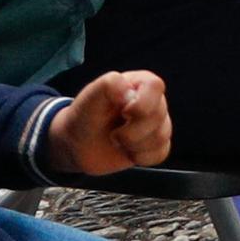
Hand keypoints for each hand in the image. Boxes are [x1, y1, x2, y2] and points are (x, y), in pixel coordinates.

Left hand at [46, 69, 174, 177]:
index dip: (141, 104)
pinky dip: (140, 157)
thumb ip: (110, 84)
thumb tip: (129, 93)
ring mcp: (157, 124)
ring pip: (161, 137)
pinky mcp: (155, 145)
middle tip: (113, 133)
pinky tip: (127, 151)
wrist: (78, 144)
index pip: (155, 86)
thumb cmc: (85, 116)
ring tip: (117, 141)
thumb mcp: (90, 96)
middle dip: (131, 132)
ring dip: (133, 145)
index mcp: (140, 83)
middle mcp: (153, 101)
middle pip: (158, 116)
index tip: (123, 113)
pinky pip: (160, 153)